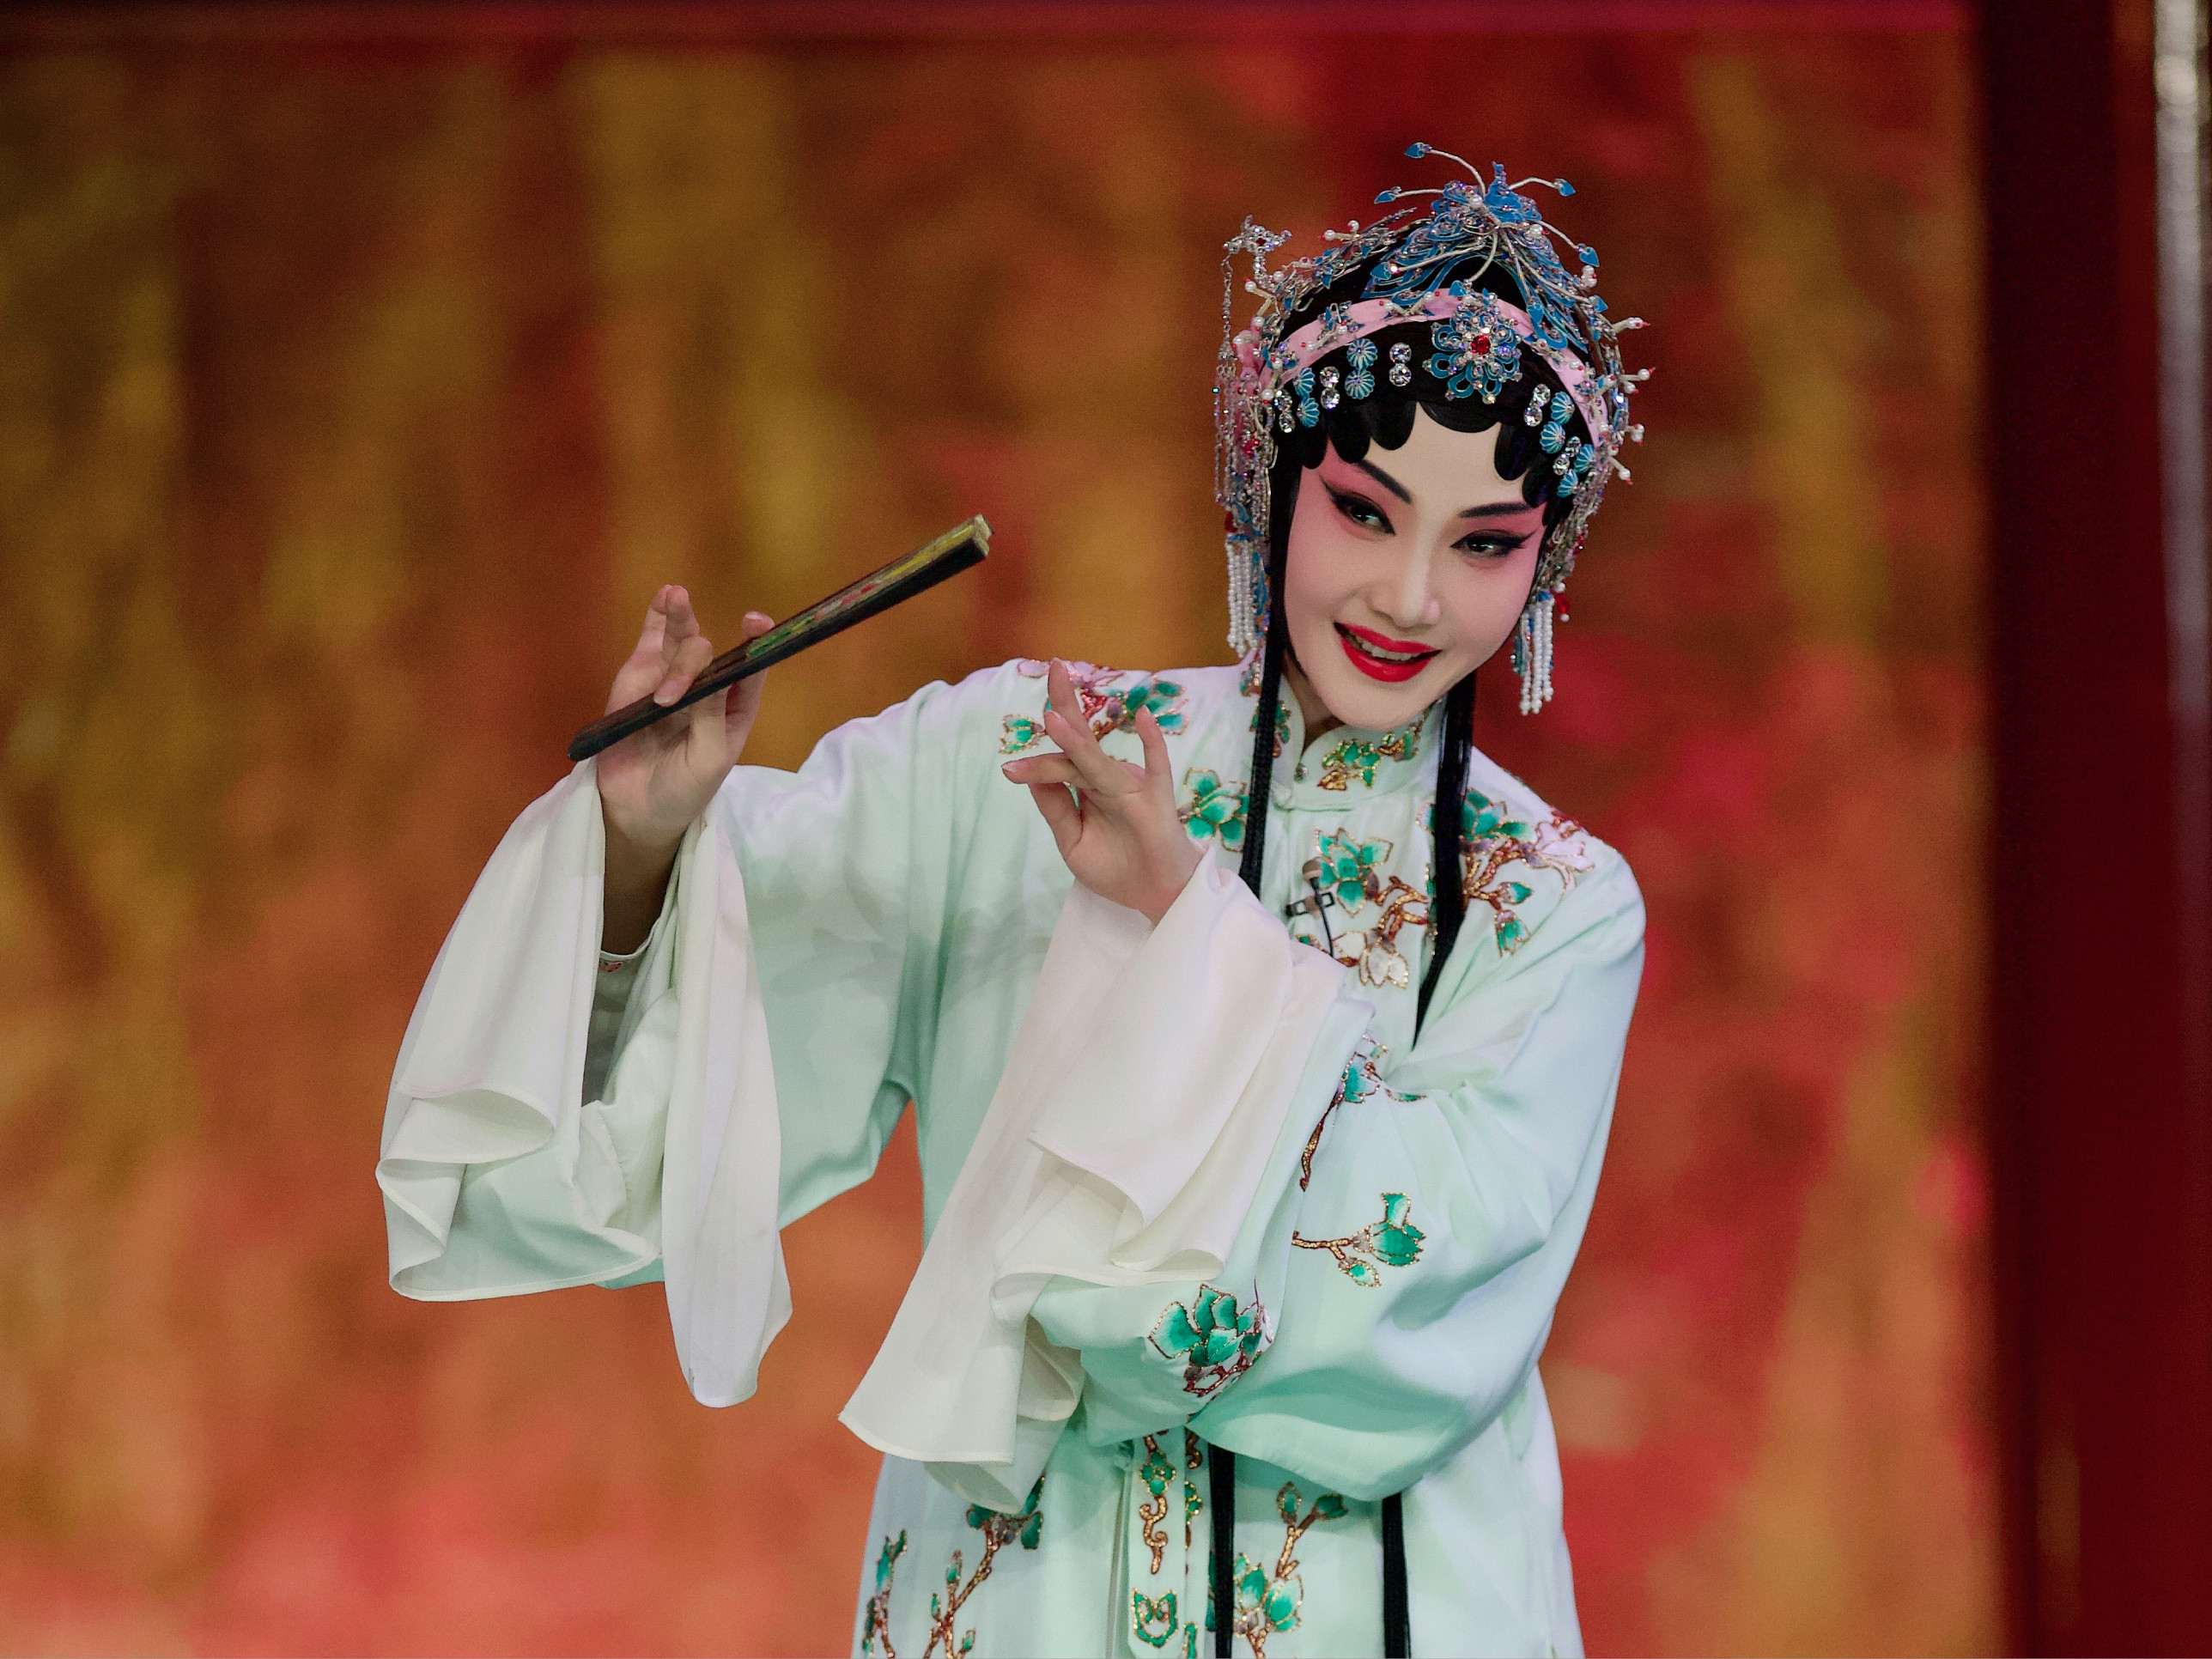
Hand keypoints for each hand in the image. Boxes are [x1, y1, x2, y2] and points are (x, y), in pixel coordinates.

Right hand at [597, 587, 771, 949]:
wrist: (637, 808)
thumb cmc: (685, 790)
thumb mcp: (707, 758)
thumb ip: (708, 715)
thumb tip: (707, 670)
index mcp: (735, 708)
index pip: (751, 667)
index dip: (757, 642)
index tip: (754, 622)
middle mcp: (707, 688)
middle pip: (710, 653)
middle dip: (695, 660)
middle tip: (672, 694)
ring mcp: (671, 680)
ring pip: (682, 640)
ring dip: (681, 617)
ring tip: (677, 595)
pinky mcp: (639, 680)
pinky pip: (651, 644)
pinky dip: (657, 619)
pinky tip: (664, 597)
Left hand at [1001, 660, 1203, 924]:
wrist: (1155, 896)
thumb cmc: (1116, 867)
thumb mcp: (1073, 842)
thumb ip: (1056, 810)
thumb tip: (1033, 775)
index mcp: (1086, 787)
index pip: (1060, 762)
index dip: (1036, 762)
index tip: (1008, 769)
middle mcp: (1107, 780)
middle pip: (1081, 741)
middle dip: (1064, 706)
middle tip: (1053, 668)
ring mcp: (1132, 787)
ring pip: (1100, 762)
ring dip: (1079, 741)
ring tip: (1054, 717)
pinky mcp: (1157, 802)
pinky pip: (1157, 768)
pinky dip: (1152, 744)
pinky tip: (1143, 718)